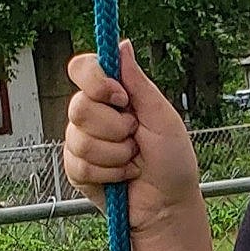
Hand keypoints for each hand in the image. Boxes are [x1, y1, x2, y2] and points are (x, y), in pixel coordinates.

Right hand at [63, 39, 201, 231]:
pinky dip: (109, 174)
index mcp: (113, 96)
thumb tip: (122, 45)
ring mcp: (82, 141)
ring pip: (80, 139)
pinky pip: (80, 165)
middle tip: (136, 138)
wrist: (167, 205)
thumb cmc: (172, 161)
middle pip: (79, 106)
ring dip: (116, 155)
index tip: (121, 98)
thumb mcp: (162, 117)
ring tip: (133, 161)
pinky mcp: (77, 169)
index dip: (95, 81)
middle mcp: (93, 114)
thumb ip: (139, 83)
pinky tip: (122, 177)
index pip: (82, 68)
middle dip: (115, 128)